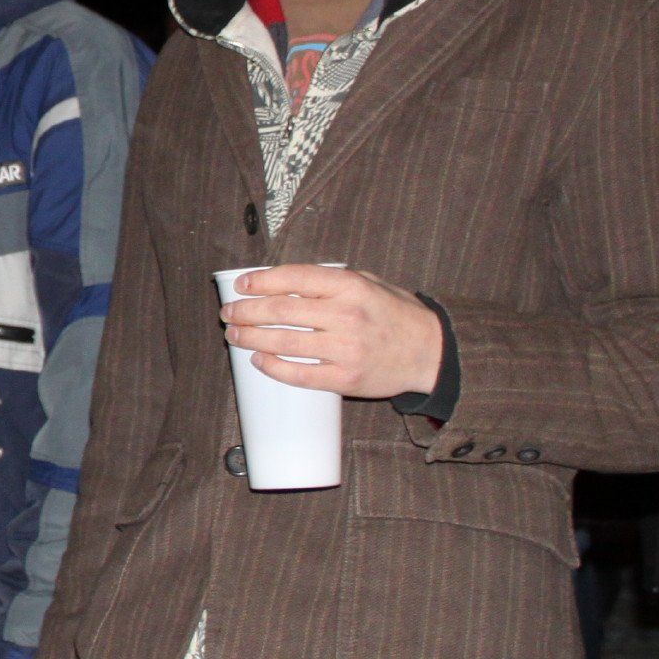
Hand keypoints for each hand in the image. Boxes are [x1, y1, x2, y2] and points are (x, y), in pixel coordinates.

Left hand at [219, 265, 443, 399]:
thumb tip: (283, 280)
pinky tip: (259, 360)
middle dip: (246, 312)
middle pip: (281, 311)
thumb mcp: (370, 283)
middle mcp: (346, 316)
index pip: (294, 279)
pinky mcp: (346, 379)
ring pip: (284, 342)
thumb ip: (332, 280)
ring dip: (251, 338)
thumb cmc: (395, 315)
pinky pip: (300, 374)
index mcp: (350, 287)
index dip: (261, 281)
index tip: (241, 285)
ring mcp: (345, 350)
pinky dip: (274, 367)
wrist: (430, 352)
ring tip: (234, 335)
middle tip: (228, 313)